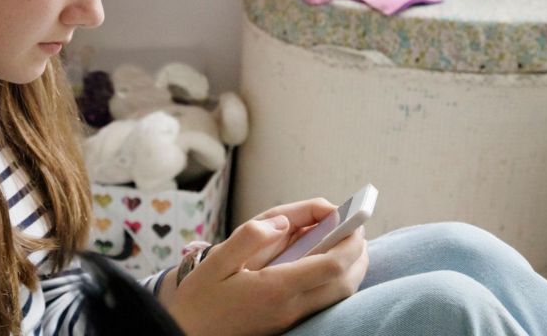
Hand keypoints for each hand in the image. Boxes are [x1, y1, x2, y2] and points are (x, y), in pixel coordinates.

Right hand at [165, 201, 368, 335]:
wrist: (188, 333)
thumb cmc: (200, 297)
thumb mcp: (216, 261)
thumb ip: (248, 238)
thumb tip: (281, 223)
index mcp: (275, 288)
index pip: (331, 265)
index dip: (349, 242)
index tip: (353, 222)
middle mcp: (290, 307)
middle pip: (345, 283)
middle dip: (359, 255)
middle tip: (356, 230)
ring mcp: (291, 318)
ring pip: (339, 296)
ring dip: (352, 270)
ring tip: (347, 244)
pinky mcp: (287, 323)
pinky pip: (325, 302)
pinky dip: (337, 282)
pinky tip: (326, 265)